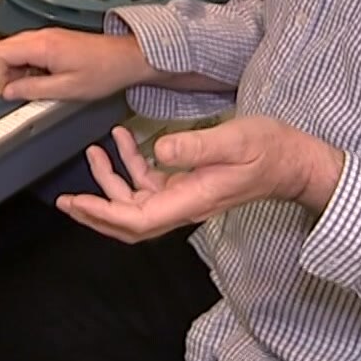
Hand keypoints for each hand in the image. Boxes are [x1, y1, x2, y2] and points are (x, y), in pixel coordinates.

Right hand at [0, 27, 158, 101]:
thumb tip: (9, 92)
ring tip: (37, 84)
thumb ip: (33, 89)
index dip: (0, 74)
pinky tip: (47, 76)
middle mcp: (43, 35)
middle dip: (8, 70)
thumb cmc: (104, 72)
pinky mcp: (58, 38)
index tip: (12, 90)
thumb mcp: (66, 89)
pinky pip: (32, 47)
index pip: (0, 52)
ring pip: (18, 47)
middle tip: (22, 89)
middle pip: (6, 47)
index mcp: (42, 46)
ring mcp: (50, 35)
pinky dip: (32, 62)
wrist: (128, 59)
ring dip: (20, 67)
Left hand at [57, 117, 345, 242]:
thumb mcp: (234, 139)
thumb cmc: (269, 150)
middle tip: (66, 198)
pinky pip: (153, 185)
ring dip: (112, 181)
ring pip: (138, 201)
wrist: (294, 160)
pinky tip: (127, 143)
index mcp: (191, 200)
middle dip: (96, 210)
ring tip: (96, 151)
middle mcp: (185, 205)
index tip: (75, 203)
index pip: (137, 219)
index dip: (102, 215)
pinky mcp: (191, 184)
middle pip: (130, 221)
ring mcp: (187, 197)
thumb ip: (196, 146)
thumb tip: (159, 151)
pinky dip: (134, 166)